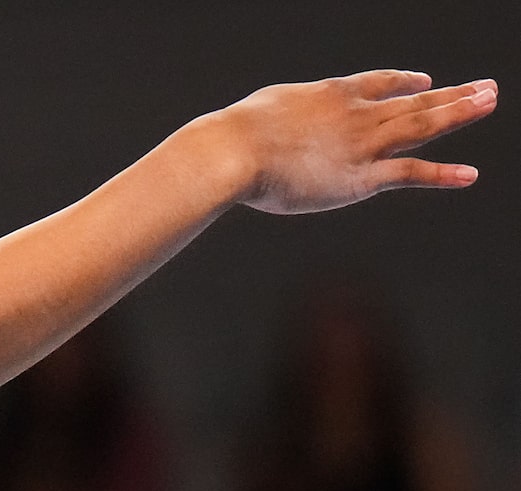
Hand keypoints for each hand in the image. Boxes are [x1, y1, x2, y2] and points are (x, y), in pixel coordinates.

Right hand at [208, 71, 493, 215]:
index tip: (425, 79)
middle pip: (415, 101)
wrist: (235, 151)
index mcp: (332, 94)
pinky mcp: (361, 178)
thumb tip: (266, 129)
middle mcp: (358, 115)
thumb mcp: (264, 111)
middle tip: (486, 87)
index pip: (379, 83)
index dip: (405, 81)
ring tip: (489, 103)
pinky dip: (442, 175)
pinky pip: (411, 173)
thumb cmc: (234, 134)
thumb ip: (281, 118)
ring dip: (460, 114)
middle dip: (453, 94)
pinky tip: (469, 175)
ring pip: (424, 125)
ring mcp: (364, 145)